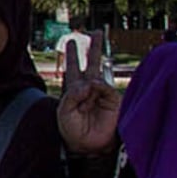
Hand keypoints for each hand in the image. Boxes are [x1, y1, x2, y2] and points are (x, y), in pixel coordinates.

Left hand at [54, 35, 119, 157]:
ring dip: (93, 76)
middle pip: (91, 62)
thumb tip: (88, 82)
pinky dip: (98, 87)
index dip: (72, 55)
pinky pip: (105, 88)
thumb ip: (73, 94)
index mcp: (73, 90)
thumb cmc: (72, 129)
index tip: (71, 41)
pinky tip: (93, 90)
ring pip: (100, 73)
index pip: (72, 68)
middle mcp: (88, 88)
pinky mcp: (111, 100)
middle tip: (96, 31)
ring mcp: (100, 93)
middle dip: (93, 47)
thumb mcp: (64, 110)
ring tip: (87, 87)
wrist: (86, 146)